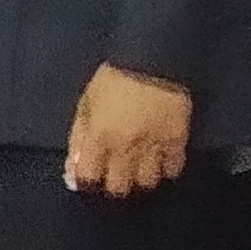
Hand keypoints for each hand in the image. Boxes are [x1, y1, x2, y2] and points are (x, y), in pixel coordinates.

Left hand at [64, 64, 192, 197]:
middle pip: (119, 187)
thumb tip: (73, 169)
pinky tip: (160, 161)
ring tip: (137, 170)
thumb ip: (78, 138)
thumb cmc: (112, 80)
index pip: (88, 177)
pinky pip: (173, 169)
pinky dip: (165, 170)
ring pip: (147, 183)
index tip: (89, 178)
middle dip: (113, 185)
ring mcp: (153, 146)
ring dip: (140, 179)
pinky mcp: (177, 141)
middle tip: (114, 174)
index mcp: (98, 137)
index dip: (86, 182)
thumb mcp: (85, 105)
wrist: (152, 62)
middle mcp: (124, 147)